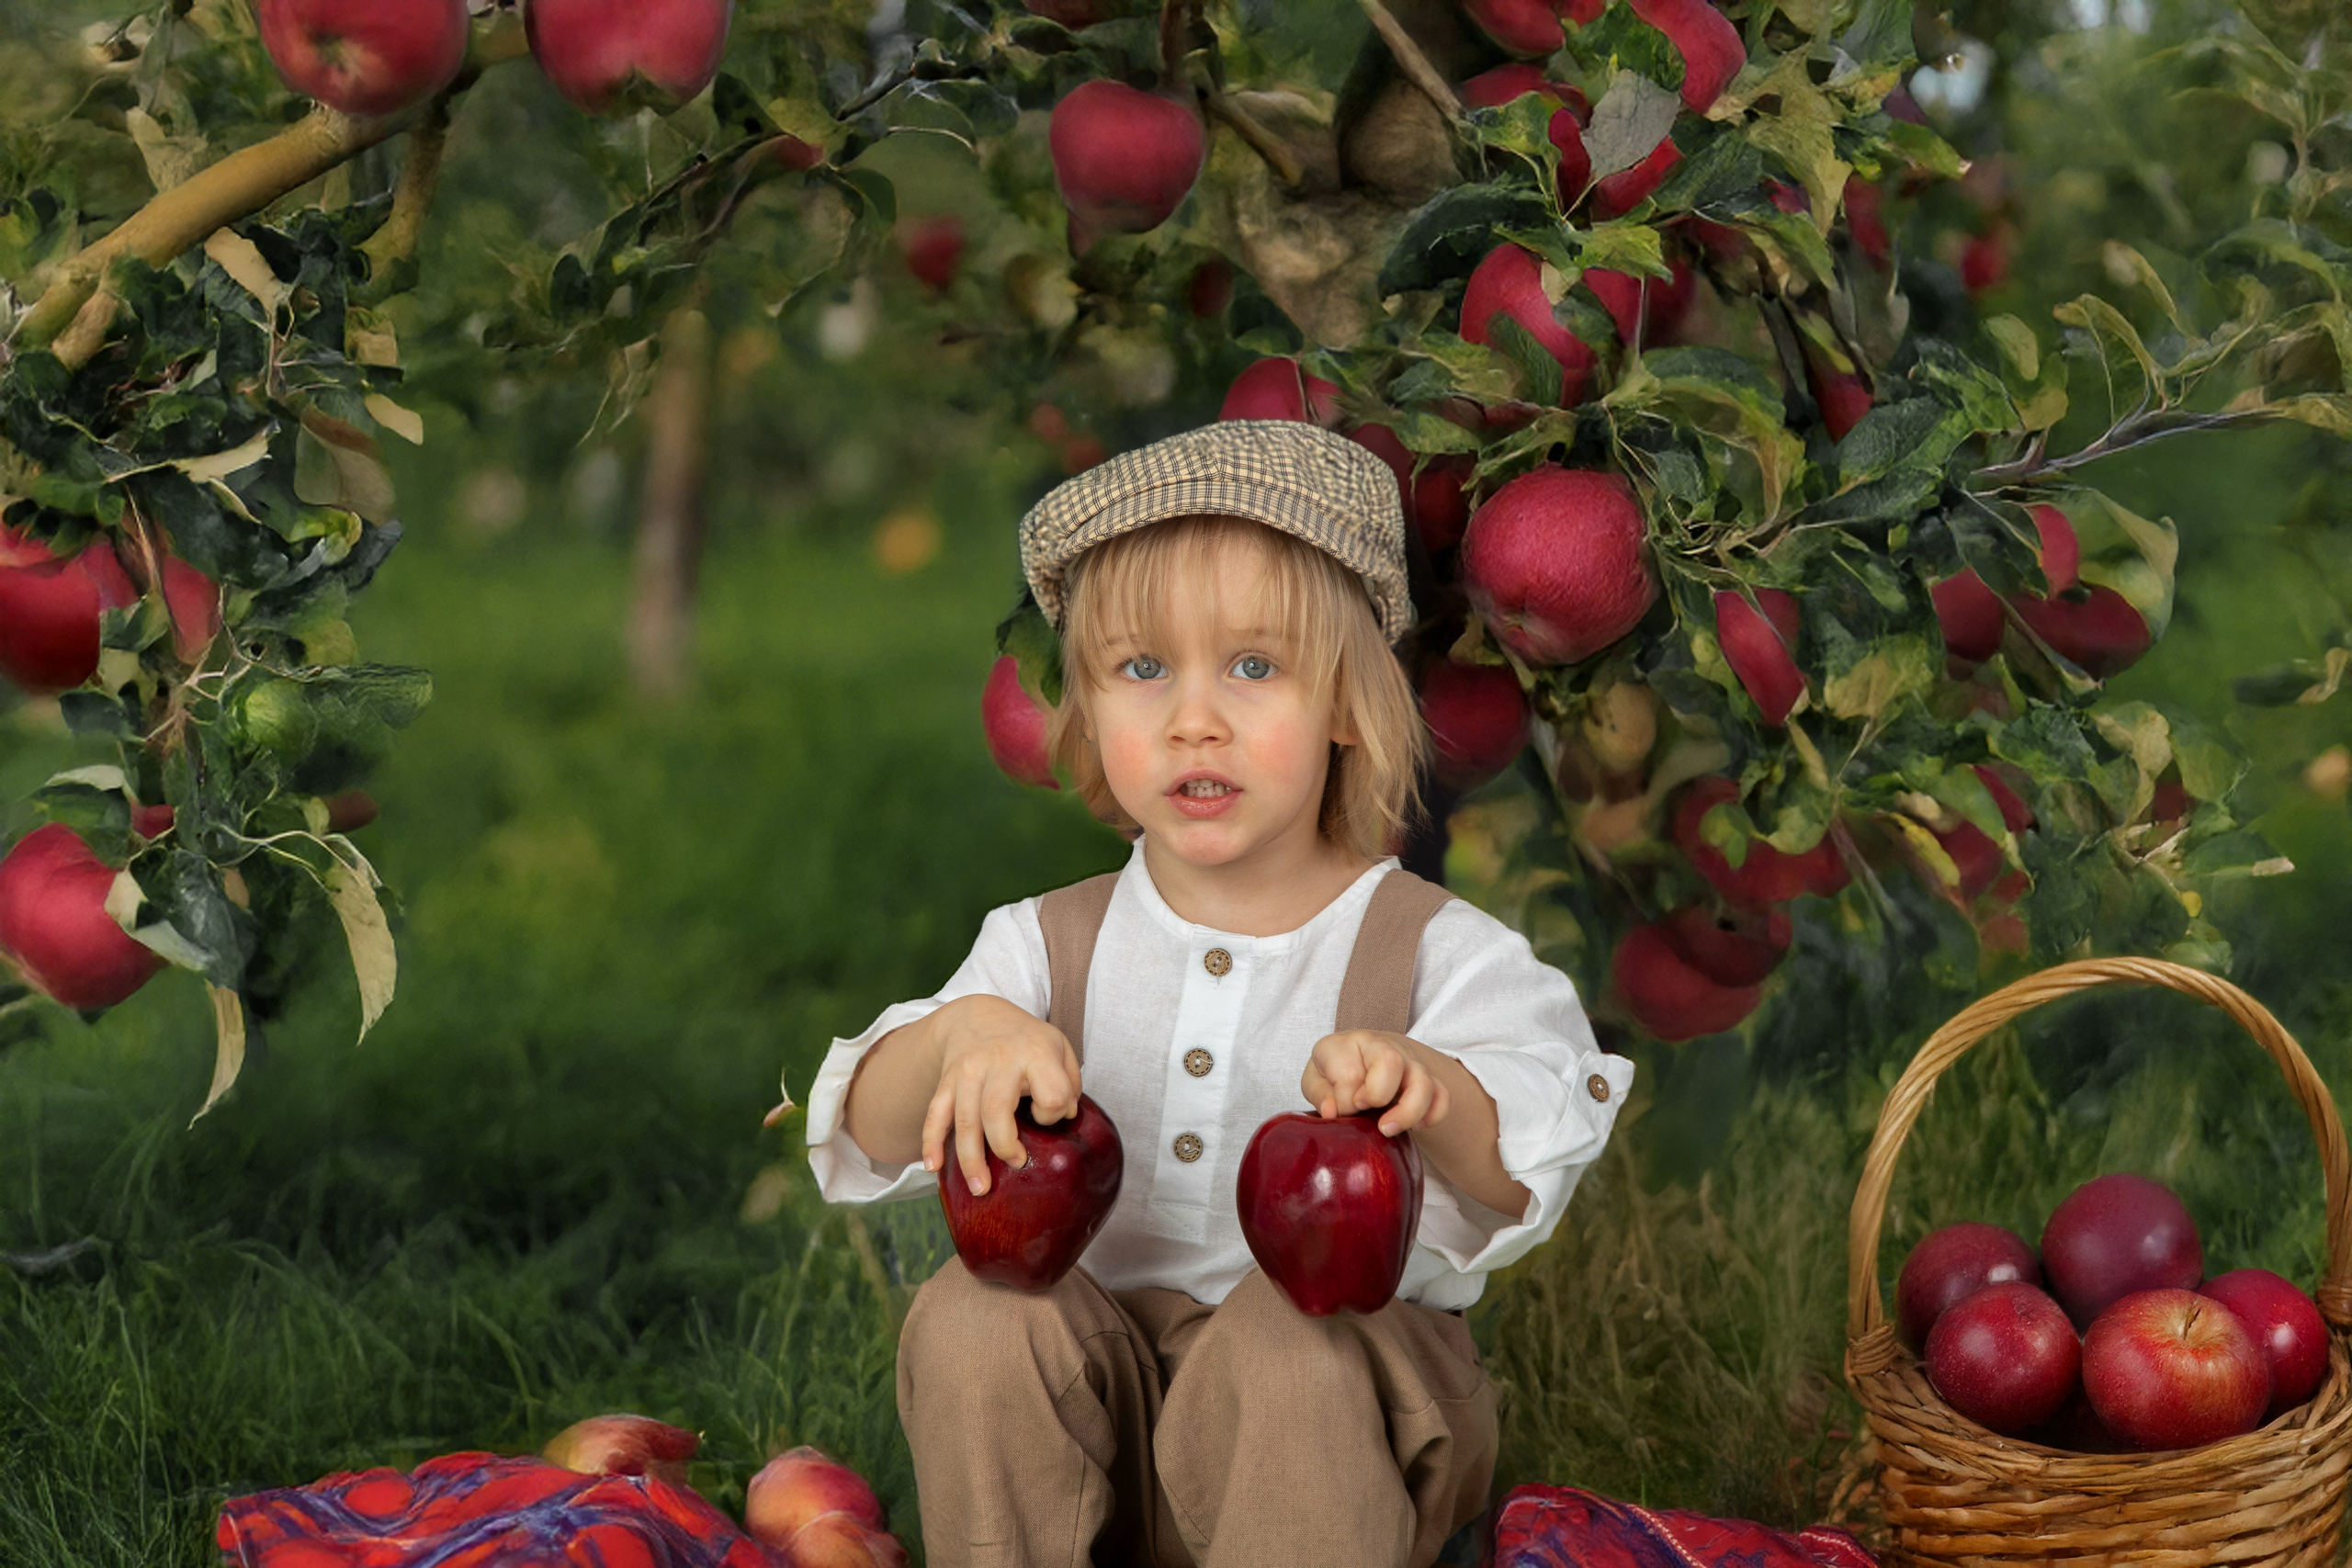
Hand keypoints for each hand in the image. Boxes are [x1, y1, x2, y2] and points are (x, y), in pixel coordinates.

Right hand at [917, 995, 1081, 1196]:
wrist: (979, 1016)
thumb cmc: (1027, 1041)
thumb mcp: (1060, 1048)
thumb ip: (1070, 1082)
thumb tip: (1066, 1116)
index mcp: (1035, 1053)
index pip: (1051, 1094)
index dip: (1052, 1112)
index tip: (1045, 1114)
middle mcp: (999, 1060)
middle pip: (996, 1110)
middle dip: (1004, 1145)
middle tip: (1016, 1164)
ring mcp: (968, 1071)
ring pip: (964, 1119)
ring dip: (970, 1158)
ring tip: (980, 1188)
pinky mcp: (946, 1081)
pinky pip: (935, 1114)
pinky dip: (931, 1142)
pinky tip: (934, 1167)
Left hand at [1301, 1029, 1449, 1136]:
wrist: (1364, 1058)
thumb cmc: (1334, 1072)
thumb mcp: (1315, 1078)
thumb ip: (1320, 1093)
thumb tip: (1332, 1112)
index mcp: (1347, 1044)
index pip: (1349, 1070)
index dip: (1344, 1097)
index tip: (1341, 1108)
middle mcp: (1382, 1048)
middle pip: (1391, 1062)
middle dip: (1378, 1094)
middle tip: (1364, 1111)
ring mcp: (1409, 1063)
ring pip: (1423, 1082)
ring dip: (1408, 1111)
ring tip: (1387, 1130)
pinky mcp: (1428, 1080)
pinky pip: (1443, 1097)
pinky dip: (1433, 1115)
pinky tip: (1416, 1127)